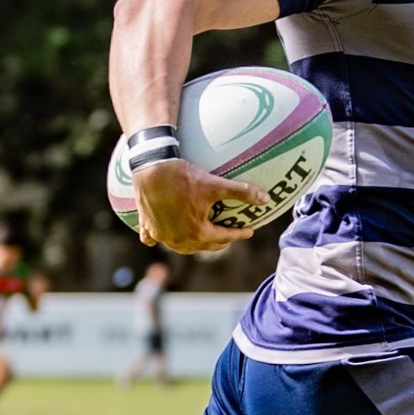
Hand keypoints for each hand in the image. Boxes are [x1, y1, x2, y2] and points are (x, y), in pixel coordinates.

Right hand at [133, 160, 269, 253]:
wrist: (150, 168)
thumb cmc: (183, 177)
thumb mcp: (215, 184)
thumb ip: (241, 192)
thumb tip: (266, 199)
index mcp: (198, 232)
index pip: (225, 237)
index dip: (240, 234)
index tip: (249, 231)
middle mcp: (179, 239)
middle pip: (204, 246)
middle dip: (219, 242)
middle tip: (229, 236)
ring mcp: (161, 235)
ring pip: (181, 246)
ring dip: (194, 244)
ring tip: (202, 237)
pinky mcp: (147, 227)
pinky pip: (153, 239)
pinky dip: (161, 238)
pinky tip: (164, 235)